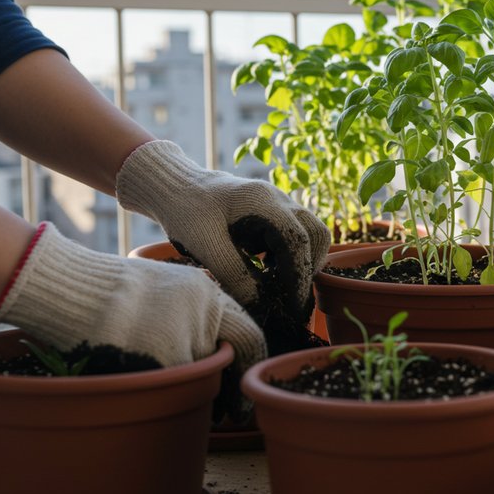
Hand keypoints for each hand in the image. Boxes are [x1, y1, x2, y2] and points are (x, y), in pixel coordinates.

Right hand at [0, 223, 265, 369]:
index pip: (246, 331)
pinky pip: (172, 385)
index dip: (249, 360)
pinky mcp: (169, 357)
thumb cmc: (104, 289)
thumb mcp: (159, 285)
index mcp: (205, 291)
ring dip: (183, 384)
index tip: (244, 381)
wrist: (71, 286)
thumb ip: (190, 310)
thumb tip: (211, 345)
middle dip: (232, 389)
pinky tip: (134, 375)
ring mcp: (189, 334)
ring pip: (197, 375)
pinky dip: (157, 388)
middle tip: (232, 414)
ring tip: (161, 387)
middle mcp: (206, 311)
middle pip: (230, 359)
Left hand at [114, 140, 329, 317]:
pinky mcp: (275, 212)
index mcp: (264, 202)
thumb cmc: (186, 213)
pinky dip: (291, 257)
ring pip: (311, 234)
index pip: (298, 241)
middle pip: (316, 235)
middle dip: (308, 270)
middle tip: (292, 301)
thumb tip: (261, 305)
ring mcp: (280, 203)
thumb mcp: (205, 246)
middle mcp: (279, 199)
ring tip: (279, 288)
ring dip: (302, 262)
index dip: (299, 275)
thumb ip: (234, 275)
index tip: (291, 305)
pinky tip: (269, 273)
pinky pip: (297, 235)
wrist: (177, 188)